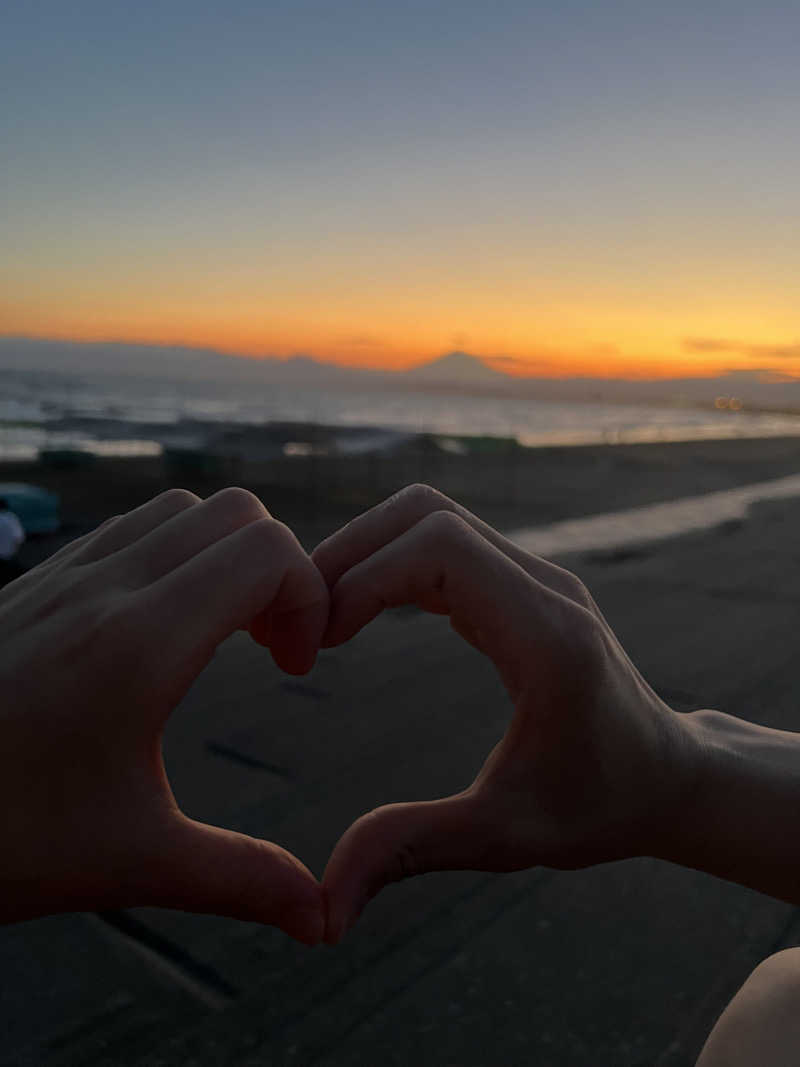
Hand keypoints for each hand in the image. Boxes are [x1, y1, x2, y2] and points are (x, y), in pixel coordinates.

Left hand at [0, 488, 327, 943]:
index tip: (295, 667)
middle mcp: (104, 590)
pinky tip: (159, 633)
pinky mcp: (36, 583)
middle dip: (278, 571)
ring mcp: (63, 577)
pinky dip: (173, 558)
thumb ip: (240, 878)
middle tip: (270, 648)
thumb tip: (321, 921)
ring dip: (224, 557)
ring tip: (221, 635)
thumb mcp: (129, 860)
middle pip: (237, 514)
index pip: (267, 551)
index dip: (310, 598)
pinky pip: (128, 531)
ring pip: (181, 511)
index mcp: (139, 645)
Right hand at [313, 484, 697, 941]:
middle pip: (425, 513)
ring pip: (431, 516)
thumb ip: (414, 850)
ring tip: (319, 617)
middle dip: (348, 553)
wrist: (667, 775)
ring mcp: (535, 576)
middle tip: (300, 622)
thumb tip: (322, 909)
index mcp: (545, 634)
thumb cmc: (599, 806)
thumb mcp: (506, 837)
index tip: (319, 644)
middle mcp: (544, 586)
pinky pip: (444, 541)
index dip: (362, 578)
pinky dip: (390, 562)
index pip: (438, 547)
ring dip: (365, 551)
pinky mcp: (523, 582)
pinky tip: (359, 616)